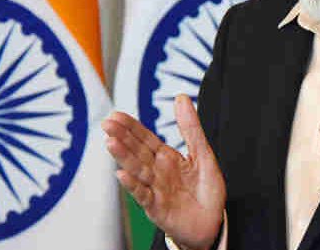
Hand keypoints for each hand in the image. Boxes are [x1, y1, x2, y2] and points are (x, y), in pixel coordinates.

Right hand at [102, 95, 225, 249]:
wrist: (212, 223)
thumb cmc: (206, 190)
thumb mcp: (203, 153)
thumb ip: (190, 128)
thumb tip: (182, 97)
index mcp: (166, 157)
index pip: (145, 138)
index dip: (131, 127)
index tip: (116, 115)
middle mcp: (157, 171)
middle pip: (137, 151)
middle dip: (122, 137)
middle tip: (107, 124)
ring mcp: (155, 189)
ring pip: (137, 170)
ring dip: (124, 157)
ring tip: (110, 143)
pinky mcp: (157, 208)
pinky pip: (143, 195)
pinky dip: (133, 185)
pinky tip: (123, 174)